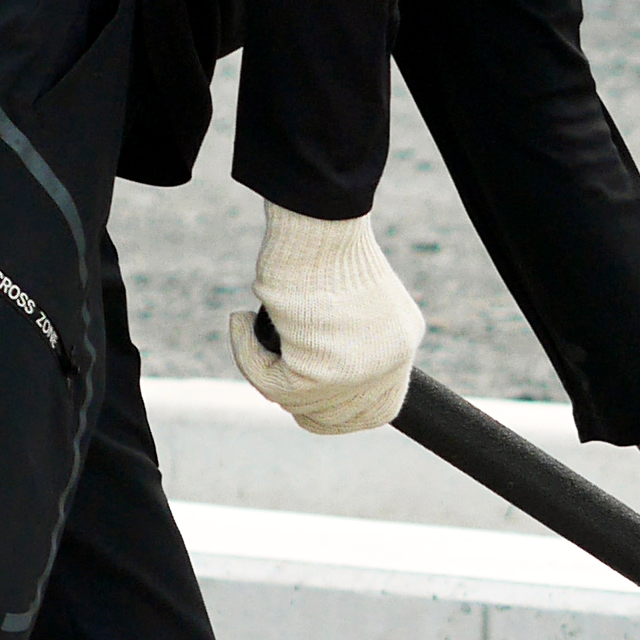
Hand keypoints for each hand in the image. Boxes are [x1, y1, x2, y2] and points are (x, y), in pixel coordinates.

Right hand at [233, 205, 425, 434]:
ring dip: (263, 367)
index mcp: (401, 344)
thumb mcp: (348, 296)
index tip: (303, 397)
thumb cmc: (325, 244)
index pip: (377, 410)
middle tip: (267, 368)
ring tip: (248, 326)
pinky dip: (246, 353)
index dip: (337, 414)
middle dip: (297, 402)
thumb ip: (343, 338)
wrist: (320, 221)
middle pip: (338, 419)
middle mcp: (388, 364)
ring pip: (297, 402)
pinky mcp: (320, 374)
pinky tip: (239, 320)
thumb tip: (309, 374)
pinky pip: (270, 383)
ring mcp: (358, 373)